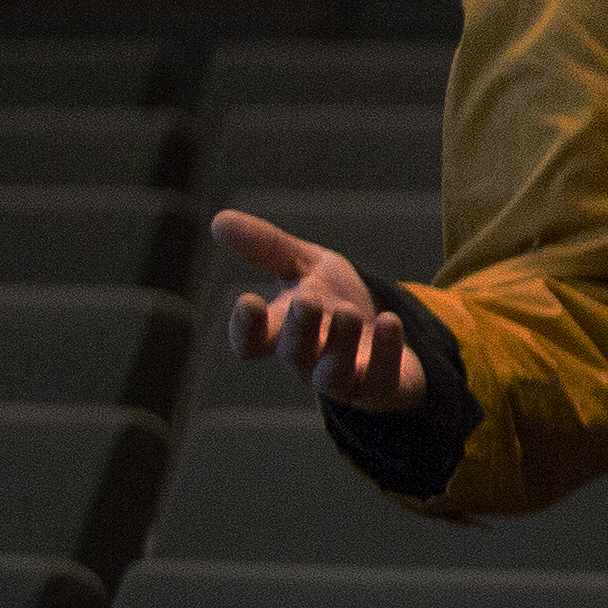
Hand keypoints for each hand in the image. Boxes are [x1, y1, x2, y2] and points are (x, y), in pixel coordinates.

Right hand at [211, 208, 431, 412]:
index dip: (245, 328)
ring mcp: (342, 378)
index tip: (248, 301)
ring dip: (339, 343)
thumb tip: (218, 219)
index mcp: (281, 332)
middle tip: (307, 301)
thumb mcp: (307, 265)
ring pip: (329, 375)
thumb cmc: (337, 299)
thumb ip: (267, 247)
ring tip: (348, 311)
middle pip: (291, 353)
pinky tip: (389, 321)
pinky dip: (385, 351)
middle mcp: (307, 359)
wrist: (389, 330)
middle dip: (298, 328)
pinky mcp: (379, 387)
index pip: (250, 341)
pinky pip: (379, 380)